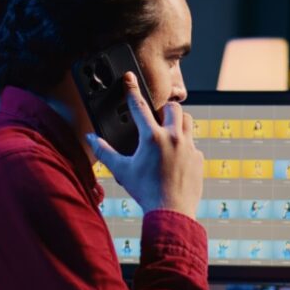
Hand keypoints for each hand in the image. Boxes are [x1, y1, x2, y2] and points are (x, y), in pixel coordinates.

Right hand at [88, 72, 203, 217]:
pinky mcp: (199, 158)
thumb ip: (104, 152)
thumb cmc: (145, 191)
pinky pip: (194, 145)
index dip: (132, 90)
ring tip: (169, 133)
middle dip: (164, 109)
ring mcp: (189, 147)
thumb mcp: (122, 170)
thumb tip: (90, 139)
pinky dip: (185, 147)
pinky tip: (177, 158)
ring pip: (188, 121)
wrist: (171, 211)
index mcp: (152, 137)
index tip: (130, 78)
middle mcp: (173, 137)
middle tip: (157, 118)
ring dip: (178, 123)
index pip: (139, 106)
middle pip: (173, 108)